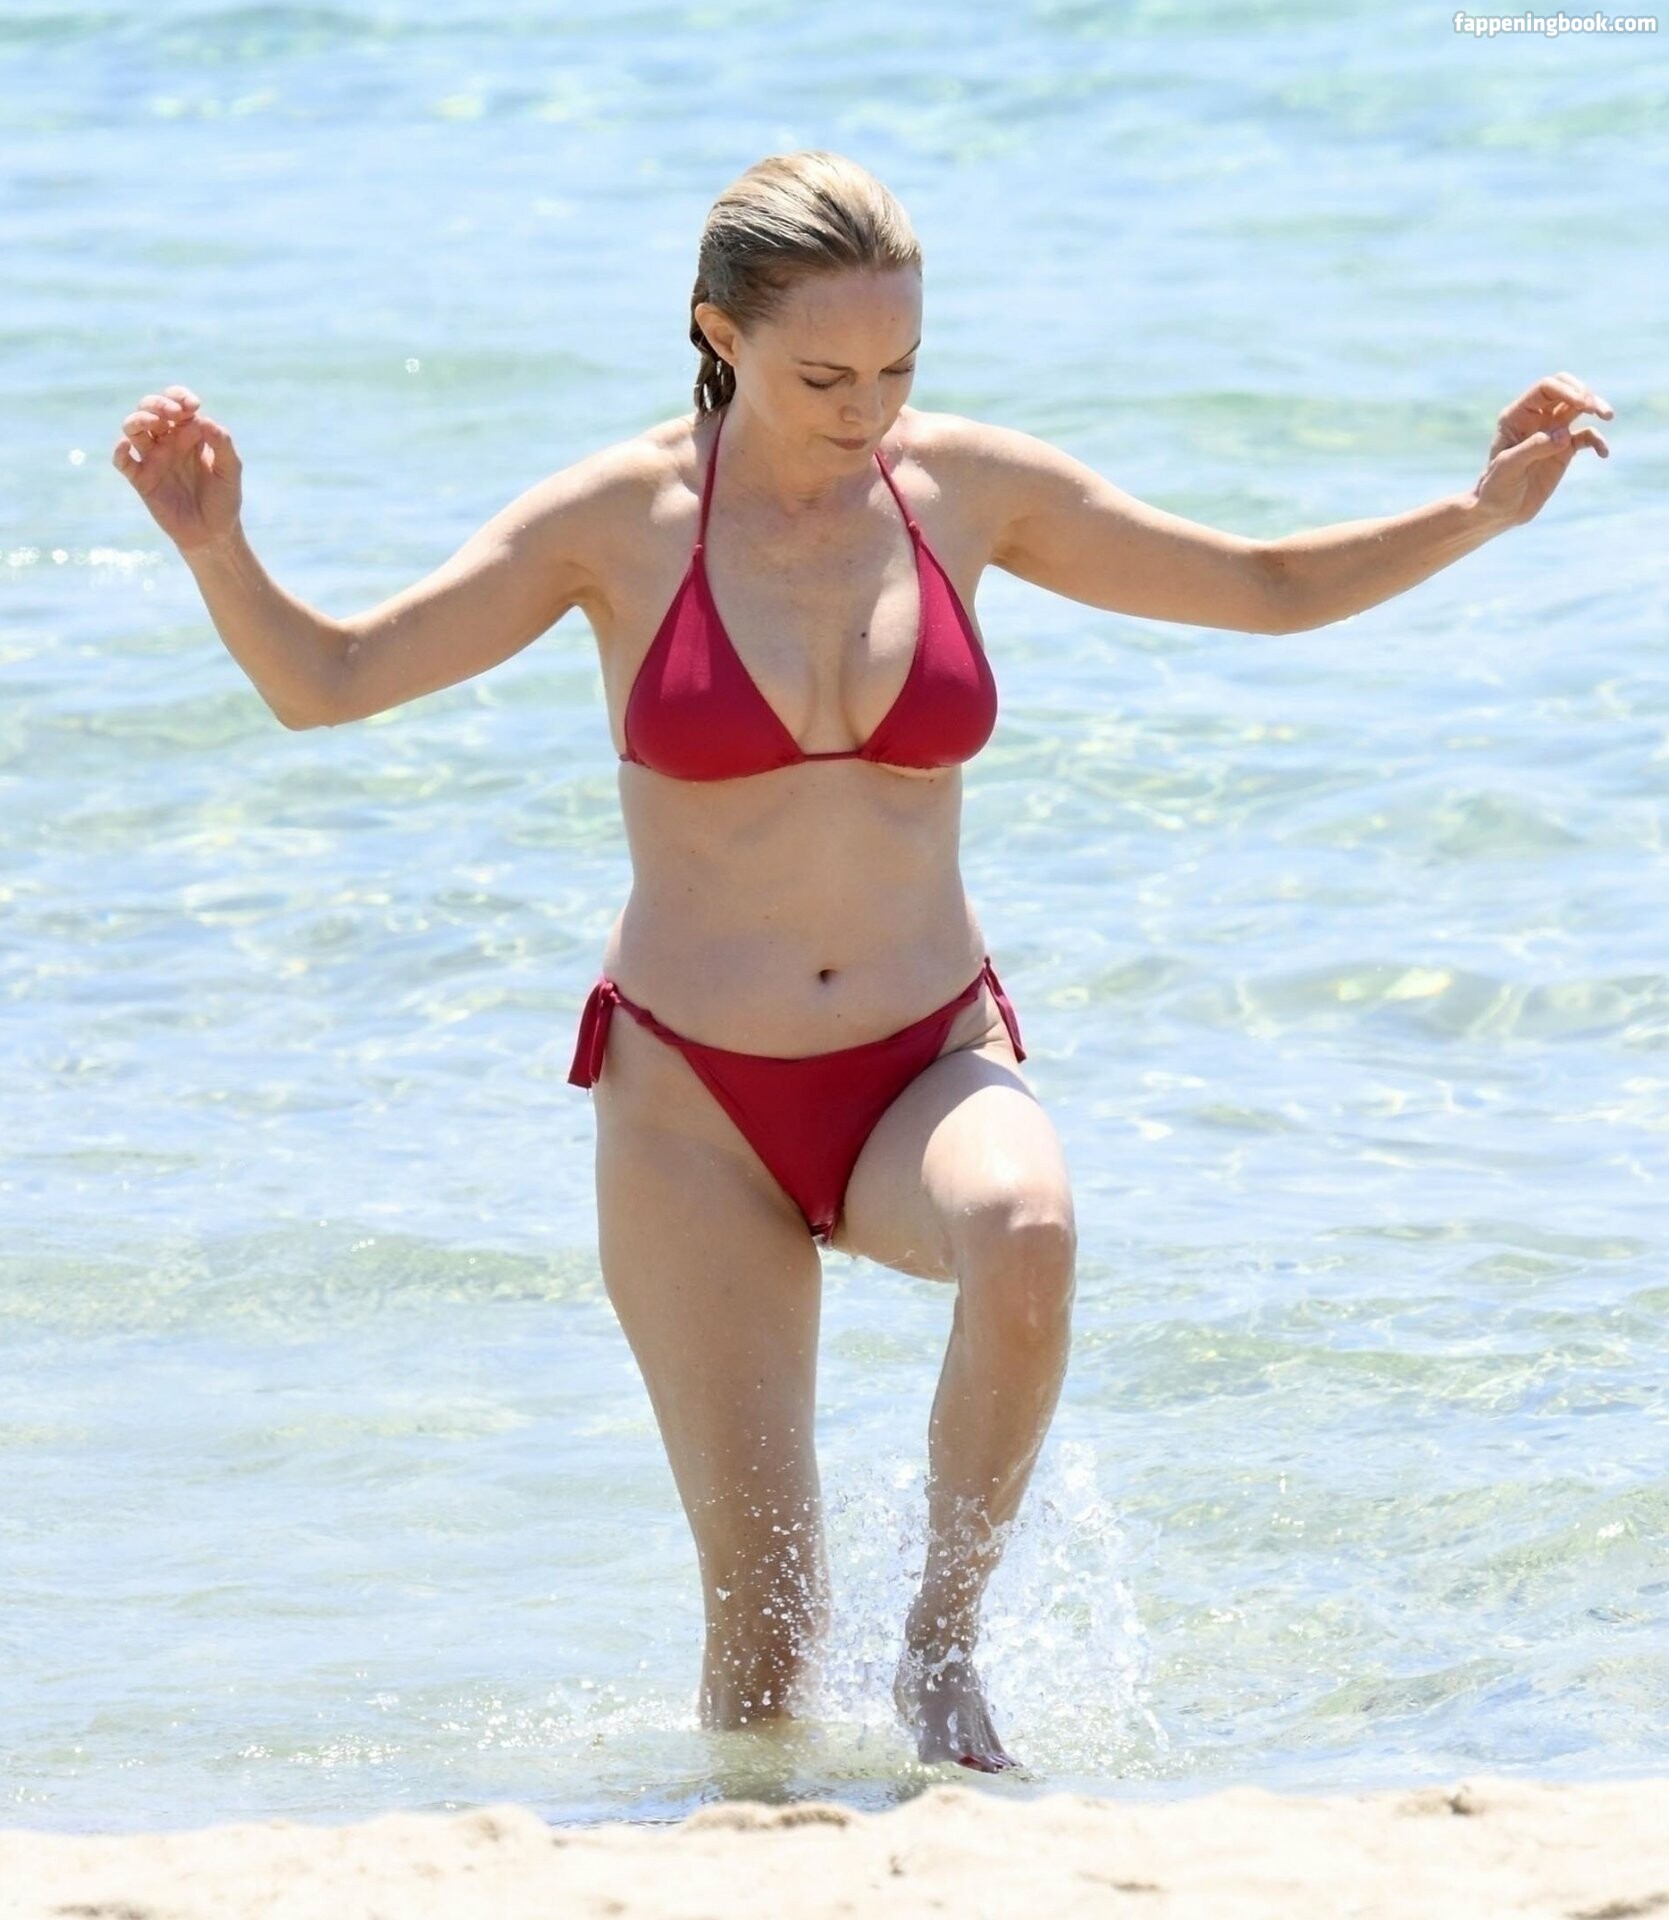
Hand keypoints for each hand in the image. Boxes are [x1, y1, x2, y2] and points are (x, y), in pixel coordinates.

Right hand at [111, 385, 243, 554]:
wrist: (214, 533)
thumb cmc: (224, 499)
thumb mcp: (230, 469)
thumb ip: (222, 443)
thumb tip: (202, 420)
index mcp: (190, 434)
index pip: (177, 403)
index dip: (179, 396)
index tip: (193, 407)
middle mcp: (168, 441)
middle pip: (150, 408)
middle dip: (158, 403)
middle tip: (175, 414)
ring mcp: (153, 459)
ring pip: (133, 428)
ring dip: (138, 419)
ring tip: (153, 424)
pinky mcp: (142, 479)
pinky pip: (123, 461)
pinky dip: (119, 451)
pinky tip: (126, 447)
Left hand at [1472, 371, 1611, 528]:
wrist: (1500, 511)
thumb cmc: (1496, 487)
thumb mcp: (1508, 467)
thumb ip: (1534, 447)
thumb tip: (1564, 435)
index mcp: (1518, 416)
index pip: (1546, 388)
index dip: (1566, 390)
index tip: (1581, 404)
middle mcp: (1536, 418)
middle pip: (1565, 389)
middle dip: (1583, 393)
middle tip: (1594, 408)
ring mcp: (1552, 432)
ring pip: (1579, 407)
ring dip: (1596, 406)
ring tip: (1607, 416)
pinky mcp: (1565, 449)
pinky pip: (1587, 436)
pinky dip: (1597, 440)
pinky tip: (1603, 453)